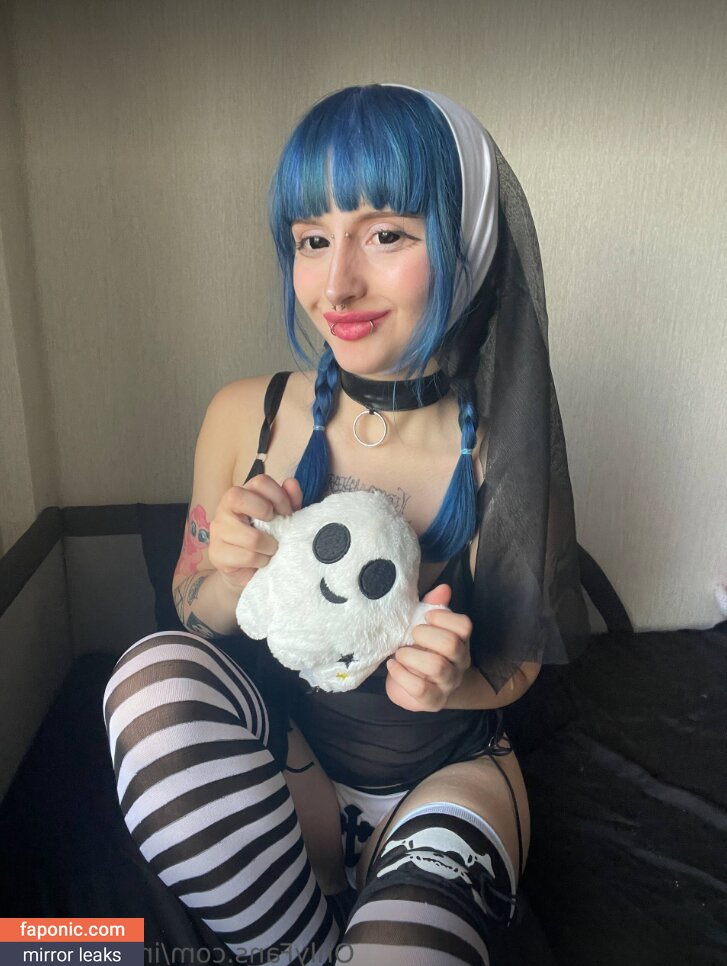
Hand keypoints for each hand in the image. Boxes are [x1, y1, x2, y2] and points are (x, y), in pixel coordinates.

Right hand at [208, 474, 302, 591]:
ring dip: (269, 547)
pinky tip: (261, 561)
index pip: (259, 482)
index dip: (278, 496)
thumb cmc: (267, 538)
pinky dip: (261, 561)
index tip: (288, 513)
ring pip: (251, 536)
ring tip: (270, 550)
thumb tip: (291, 483)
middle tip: (275, 529)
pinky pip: (247, 556)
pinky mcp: (216, 553)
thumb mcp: (283, 518)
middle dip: (265, 512)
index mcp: (243, 494)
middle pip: (238, 496)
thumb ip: (289, 500)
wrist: (250, 570)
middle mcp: (225, 508)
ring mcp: (217, 530)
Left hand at [385, 584, 472, 711]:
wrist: (412, 686)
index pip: (464, 626)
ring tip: (399, 654)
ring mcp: (449, 683)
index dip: (443, 618)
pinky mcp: (433, 701)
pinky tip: (393, 666)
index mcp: (460, 640)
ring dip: (411, 656)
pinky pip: (420, 689)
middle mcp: (459, 662)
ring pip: (437, 667)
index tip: (425, 617)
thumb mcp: (424, 626)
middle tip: (410, 636)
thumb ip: (433, 606)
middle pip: (451, 645)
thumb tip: (443, 588)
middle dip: (425, 636)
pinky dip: (401, 674)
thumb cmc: (419, 650)